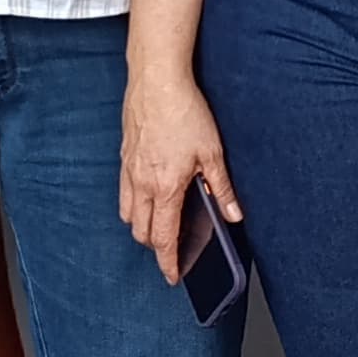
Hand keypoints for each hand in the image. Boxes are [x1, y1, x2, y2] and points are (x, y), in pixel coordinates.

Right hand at [118, 56, 240, 282]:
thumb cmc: (184, 112)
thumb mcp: (212, 152)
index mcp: (165, 187)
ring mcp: (129, 170)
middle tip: (172, 251)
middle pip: (141, 232)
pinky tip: (148, 196)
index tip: (172, 277)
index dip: (168, 262)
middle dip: (155, 247)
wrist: (157, 80)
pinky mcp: (124, 156)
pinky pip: (123, 192)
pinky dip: (133, 205)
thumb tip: (233, 214)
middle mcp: (142, 184)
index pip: (163, 238)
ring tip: (160, 225)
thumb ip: (222, 187)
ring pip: (128, 214)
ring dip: (142, 226)